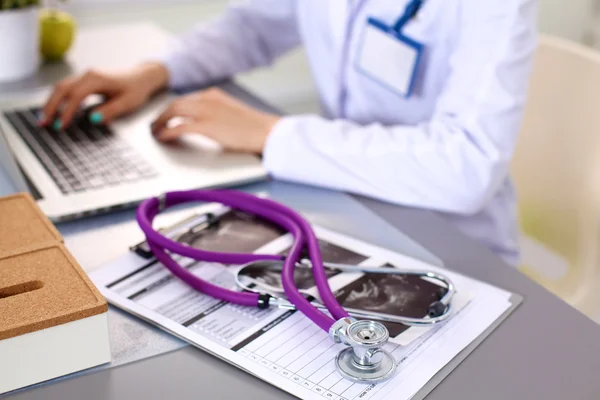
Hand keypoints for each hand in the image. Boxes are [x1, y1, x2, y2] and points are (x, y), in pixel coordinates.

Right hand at [40, 62, 169, 128]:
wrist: (142, 77)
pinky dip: (58, 98)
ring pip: (61, 87)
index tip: (61, 126)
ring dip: (51, 102)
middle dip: (51, 106)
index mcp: (97, 79)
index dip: (66, 112)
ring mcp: (86, 76)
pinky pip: (67, 88)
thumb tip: (93, 119)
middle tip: (43, 123)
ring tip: (44, 119)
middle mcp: (88, 75)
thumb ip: (110, 111)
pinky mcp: (86, 80)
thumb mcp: (128, 103)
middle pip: (62, 89)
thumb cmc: (136, 89)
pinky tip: (55, 110)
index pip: (75, 96)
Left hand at [151, 88, 280, 153]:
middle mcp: (207, 99)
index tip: (166, 116)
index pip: (186, 99)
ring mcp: (206, 112)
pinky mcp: (206, 126)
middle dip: (162, 114)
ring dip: (161, 121)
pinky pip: (179, 127)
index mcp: (214, 95)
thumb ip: (216, 115)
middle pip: (175, 104)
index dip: (172, 109)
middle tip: (155, 124)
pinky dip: (167, 132)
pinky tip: (163, 137)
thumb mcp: (231, 114)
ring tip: (155, 131)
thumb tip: (204, 126)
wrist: (266, 131)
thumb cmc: (253, 128)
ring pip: (173, 112)